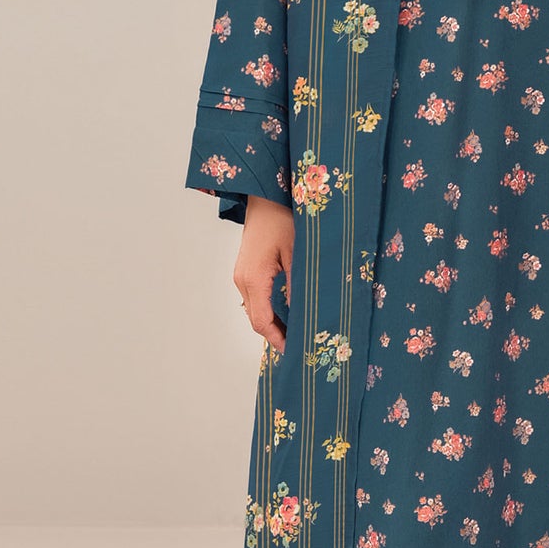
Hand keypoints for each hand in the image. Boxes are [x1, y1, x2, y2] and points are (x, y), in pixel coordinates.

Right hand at [234, 195, 294, 353]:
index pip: (262, 321)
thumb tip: (307, 313)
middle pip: (256, 320)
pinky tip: (286, 313)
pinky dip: (268, 311)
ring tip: (296, 333)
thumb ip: (298, 285)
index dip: (278, 339)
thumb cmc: (282, 219)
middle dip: (276, 336)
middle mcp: (242, 280)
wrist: (265, 196)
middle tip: (300, 346)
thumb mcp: (297, 254)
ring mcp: (241, 275)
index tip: (295, 351)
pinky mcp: (245, 270)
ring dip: (272, 324)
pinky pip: (255, 298)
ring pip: (254, 310)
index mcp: (254, 278)